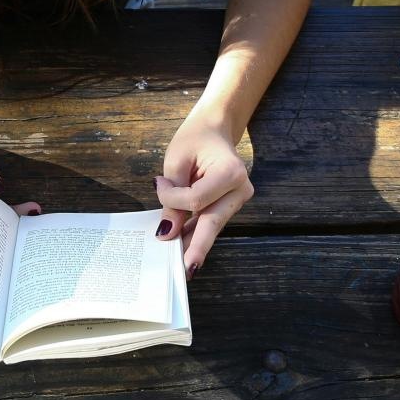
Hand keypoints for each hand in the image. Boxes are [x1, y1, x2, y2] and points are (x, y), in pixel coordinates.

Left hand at [153, 116, 253, 278]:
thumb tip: (169, 232)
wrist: (214, 129)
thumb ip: (172, 196)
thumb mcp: (176, 162)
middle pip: (212, 222)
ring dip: (193, 243)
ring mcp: (238, 199)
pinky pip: (210, 222)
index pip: (197, 199)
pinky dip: (195, 233)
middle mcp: (240, 189)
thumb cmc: (194, 139)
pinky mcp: (230, 205)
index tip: (158, 184)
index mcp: (230, 172)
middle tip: (184, 270)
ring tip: (177, 265)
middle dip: (196, 246)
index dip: (173, 199)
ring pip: (211, 226)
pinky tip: (182, 248)